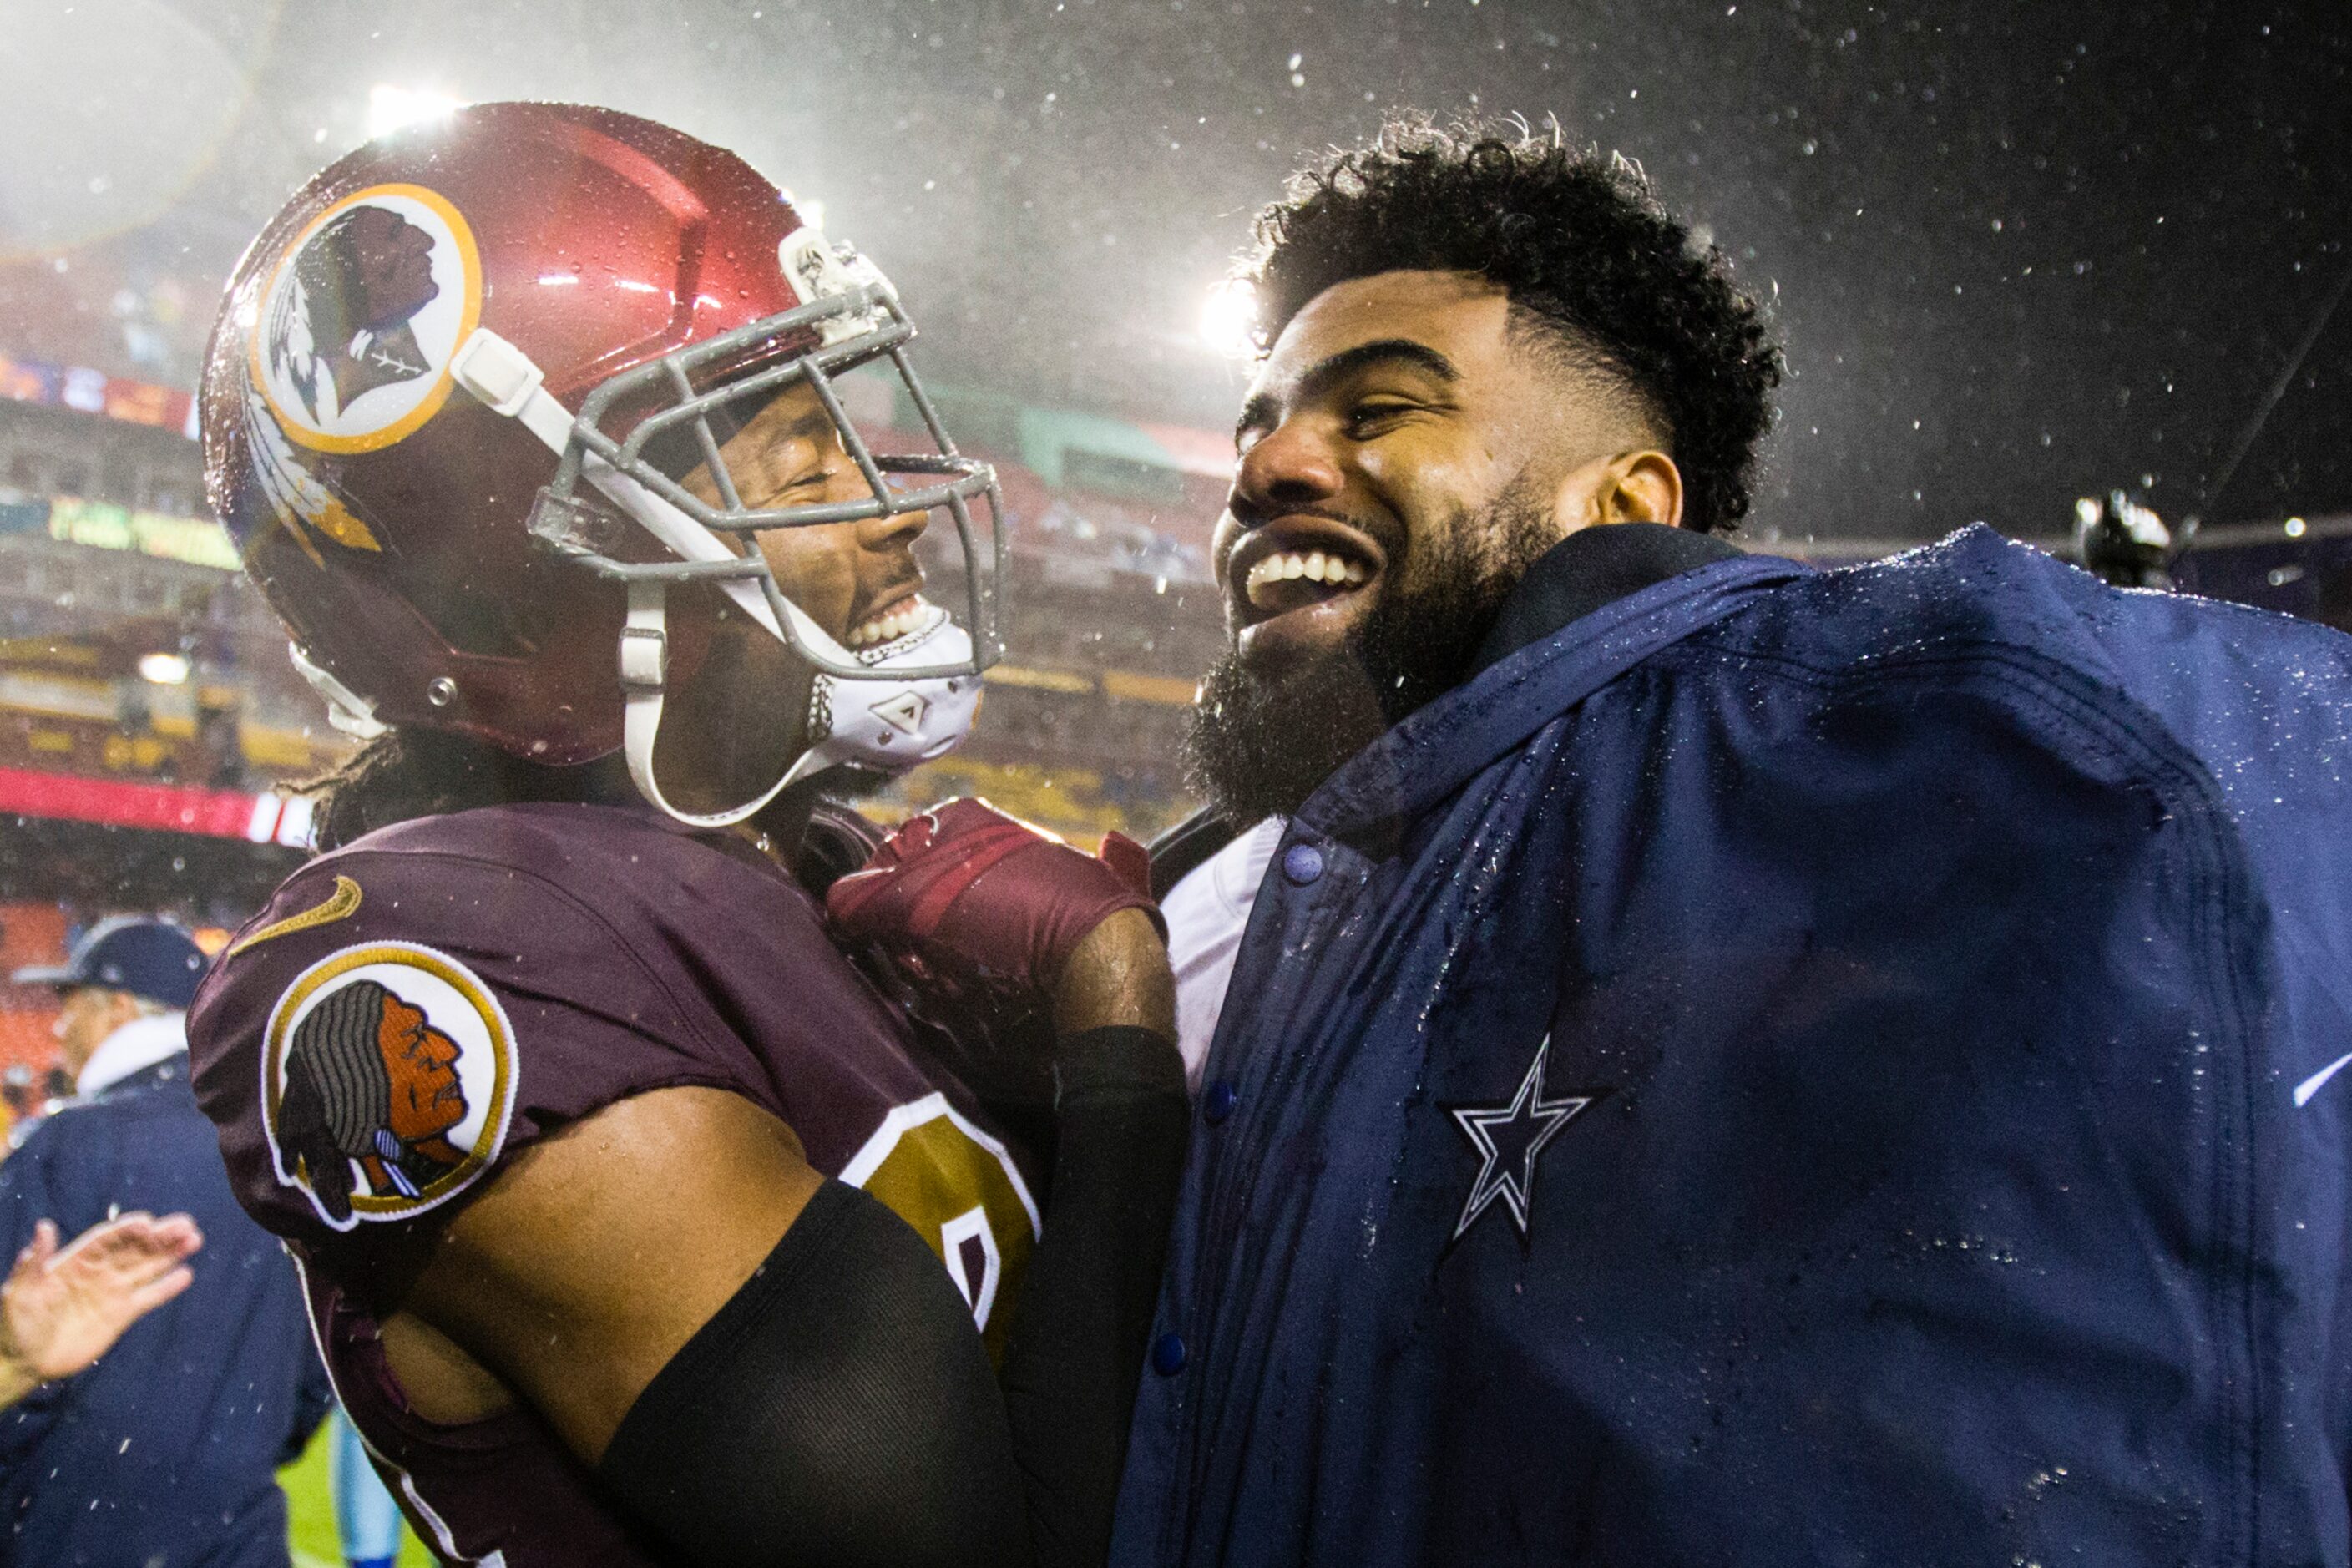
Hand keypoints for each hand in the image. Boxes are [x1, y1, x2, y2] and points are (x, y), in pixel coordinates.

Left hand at [0, 1213, 202, 1398]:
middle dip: (159, 1236)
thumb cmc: (14, 1323)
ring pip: (147, 1268)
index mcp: (75, 1261)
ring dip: (170, 1253)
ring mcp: (112, 1292)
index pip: (106, 1240)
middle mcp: (99, 1272)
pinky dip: (167, 1287)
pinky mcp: (122, 1315)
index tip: (147, 1223)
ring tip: (194, 1239)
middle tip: (186, 1225)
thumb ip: (35, 1262)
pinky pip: (149, 1298)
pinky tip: (185, 1275)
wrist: (22, 1361)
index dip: (126, 1231)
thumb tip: (44, 1226)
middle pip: (134, 1249)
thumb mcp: (19, 1291)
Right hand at [827, 798, 1161, 997]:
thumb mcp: (925, 898)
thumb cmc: (1014, 910)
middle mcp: (993, 847)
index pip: (893, 852)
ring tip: (956, 981)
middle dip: (912, 936)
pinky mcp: (1042, 927)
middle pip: (920, 896)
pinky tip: (984, 987)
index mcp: (967, 820)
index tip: (877, 932)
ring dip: (943, 963)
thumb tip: (833, 904)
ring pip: (950, 931)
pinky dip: (977, 973)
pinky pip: (986, 953)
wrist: (1099, 952)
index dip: (877, 897)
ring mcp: (1021, 887)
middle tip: (922, 962)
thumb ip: (868, 898)